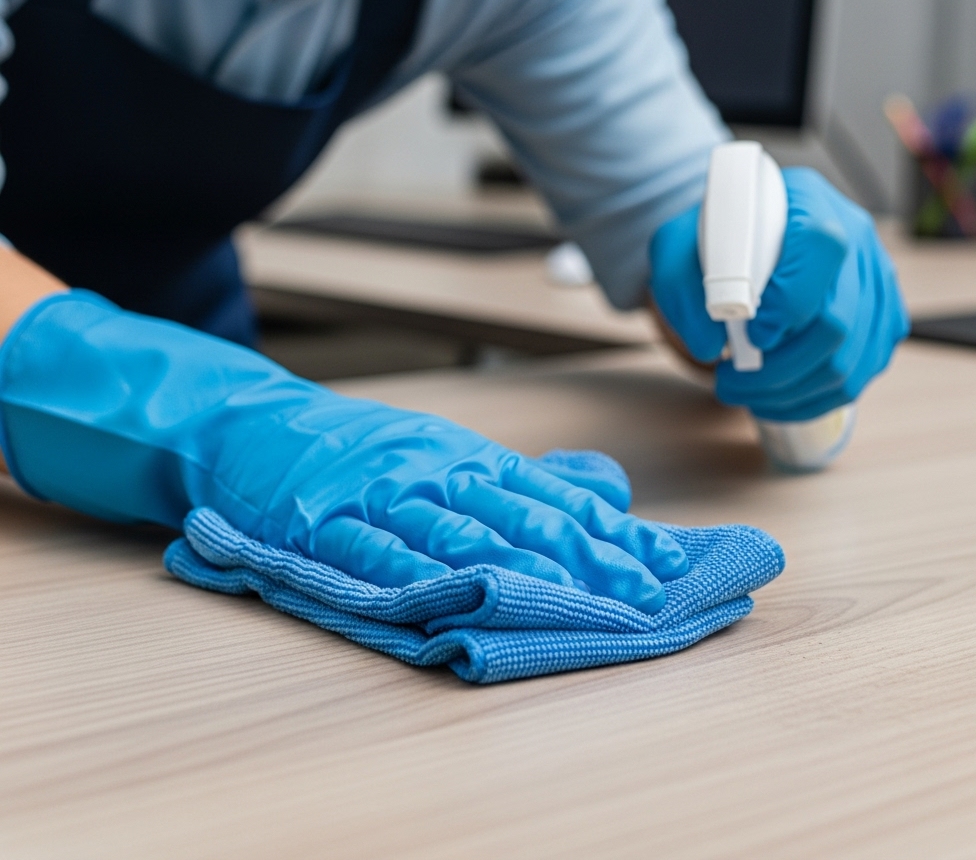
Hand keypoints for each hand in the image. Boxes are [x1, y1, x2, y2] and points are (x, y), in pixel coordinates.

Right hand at [0, 292, 687, 612]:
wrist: (249, 425)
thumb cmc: (357, 451)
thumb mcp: (445, 453)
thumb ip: (525, 476)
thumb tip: (610, 491)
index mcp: (464, 456)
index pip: (555, 499)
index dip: (616, 536)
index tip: (675, 565)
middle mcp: (432, 469)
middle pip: (525, 515)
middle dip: (597, 557)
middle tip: (661, 589)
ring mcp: (376, 494)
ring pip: (464, 533)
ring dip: (532, 570)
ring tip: (593, 600)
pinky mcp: (320, 521)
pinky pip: (376, 554)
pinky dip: (424, 578)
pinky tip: (467, 598)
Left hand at [649, 167, 908, 421]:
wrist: (738, 246)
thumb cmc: (709, 245)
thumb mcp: (674, 253)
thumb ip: (680, 289)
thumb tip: (709, 343)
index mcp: (806, 200)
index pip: (821, 247)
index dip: (789, 301)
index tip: (751, 336)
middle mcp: (854, 233)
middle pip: (840, 317)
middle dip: (779, 367)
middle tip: (729, 381)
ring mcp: (875, 277)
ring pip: (852, 357)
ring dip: (793, 391)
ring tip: (747, 393)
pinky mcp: (881, 315)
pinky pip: (862, 372)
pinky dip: (816, 399)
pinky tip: (778, 398)